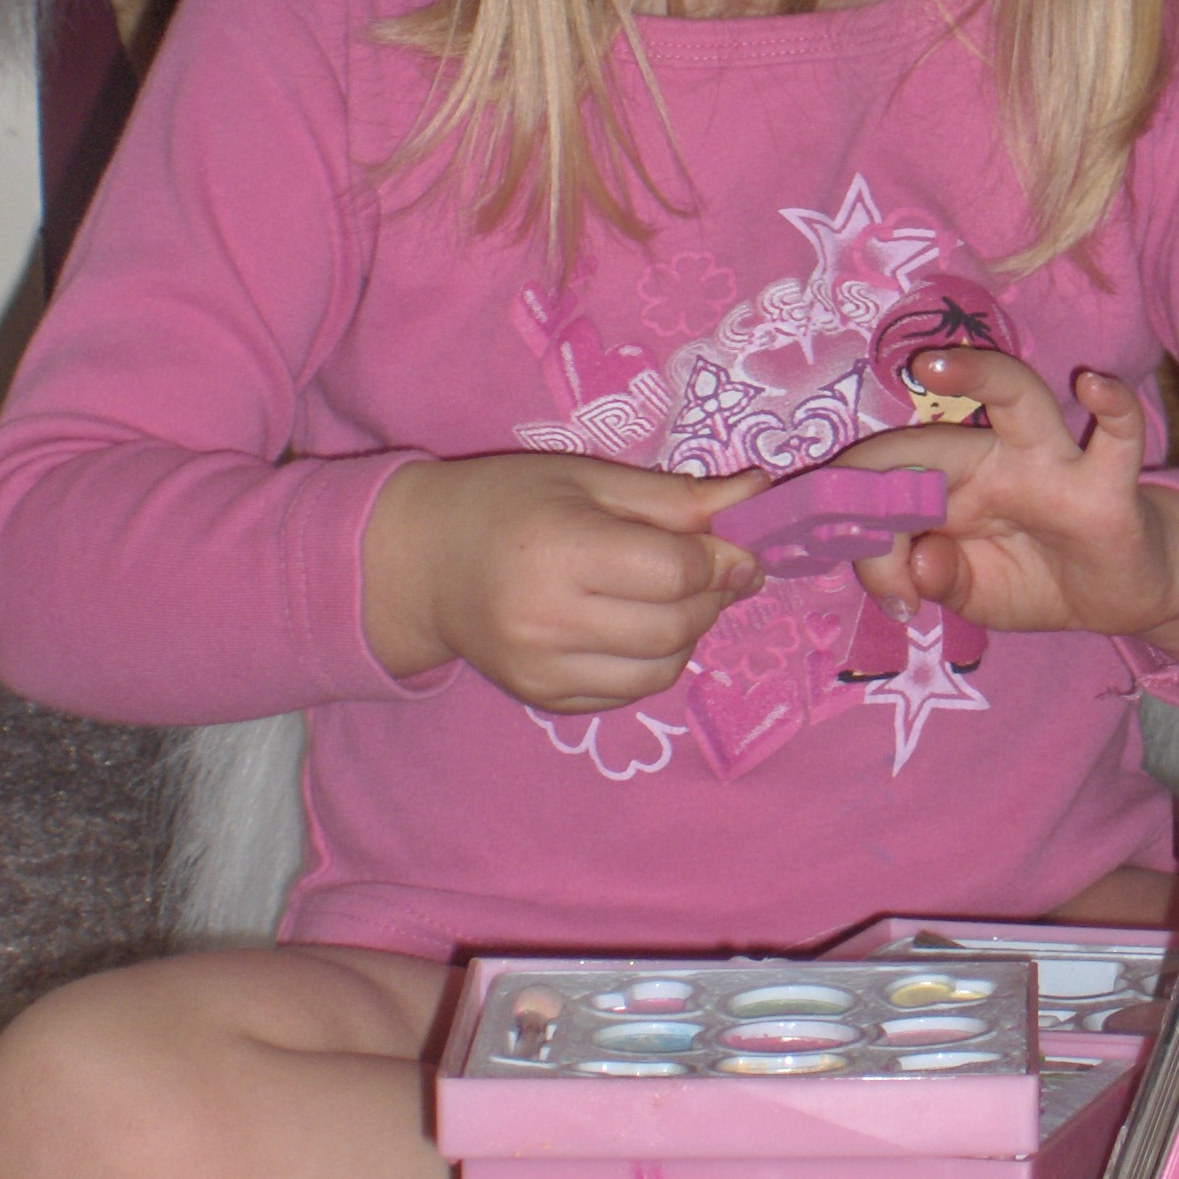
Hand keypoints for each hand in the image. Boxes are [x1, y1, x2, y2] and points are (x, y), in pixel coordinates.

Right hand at [362, 454, 768, 712]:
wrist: (422, 562)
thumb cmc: (507, 503)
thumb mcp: (587, 479)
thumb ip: (673, 497)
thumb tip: (757, 493)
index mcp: (561, 549)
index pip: (675, 573)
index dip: (719, 560)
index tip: (732, 547)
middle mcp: (548, 619)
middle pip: (674, 627)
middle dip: (713, 599)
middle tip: (714, 572)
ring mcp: (541, 669)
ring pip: (659, 672)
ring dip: (688, 636)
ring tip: (674, 601)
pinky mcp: (541, 700)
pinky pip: (627, 695)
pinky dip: (651, 665)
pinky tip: (636, 629)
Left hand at [837, 350, 1178, 670]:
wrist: (1125, 598)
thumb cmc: (1042, 580)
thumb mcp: (977, 595)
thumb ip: (942, 582)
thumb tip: (920, 563)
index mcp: (951, 489)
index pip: (893, 488)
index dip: (872, 535)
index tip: (892, 598)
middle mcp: (995, 460)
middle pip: (933, 433)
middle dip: (884, 459)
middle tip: (841, 486)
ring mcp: (1053, 464)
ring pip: (1017, 395)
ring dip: (977, 374)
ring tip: (932, 367)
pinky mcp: (1109, 484)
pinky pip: (1118, 436)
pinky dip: (1115, 407)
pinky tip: (1095, 385)